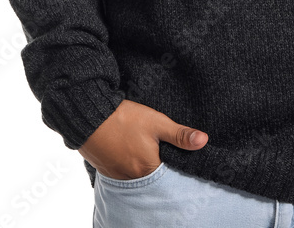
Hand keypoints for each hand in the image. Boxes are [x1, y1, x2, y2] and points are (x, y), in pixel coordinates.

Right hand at [78, 100, 207, 179]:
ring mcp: (117, 175)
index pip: (167, 174)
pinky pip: (122, 171)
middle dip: (157, 163)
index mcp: (148, 169)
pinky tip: (128, 148)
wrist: (90, 115)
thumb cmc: (125, 119)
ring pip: (136, 174)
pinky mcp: (106, 169)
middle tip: (156, 146)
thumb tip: (203, 141)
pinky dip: (127, 163)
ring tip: (142, 146)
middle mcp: (132, 178)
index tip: (173, 152)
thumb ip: (180, 135)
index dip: (172, 162)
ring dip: (141, 163)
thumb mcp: (157, 123)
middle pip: (151, 175)